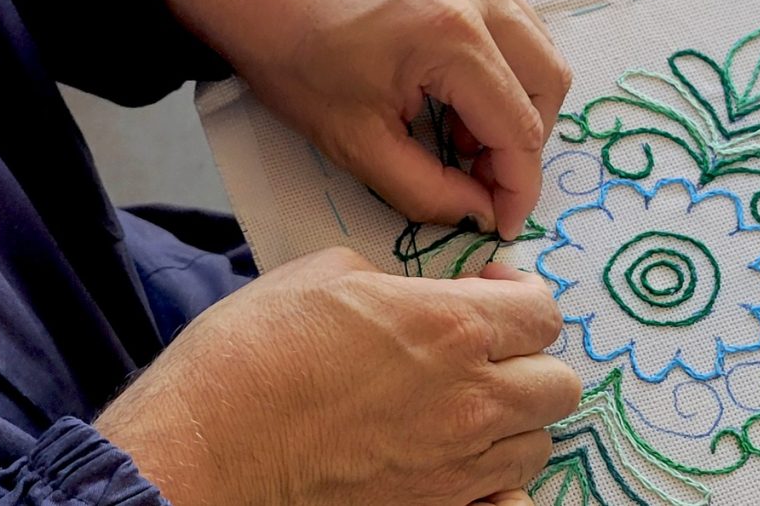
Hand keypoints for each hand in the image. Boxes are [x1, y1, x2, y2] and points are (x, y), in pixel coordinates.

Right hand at [96, 249, 580, 504]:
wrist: (201, 448)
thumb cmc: (250, 354)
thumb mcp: (324, 276)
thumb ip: (397, 284)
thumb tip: (418, 297)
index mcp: (449, 326)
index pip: (542, 311)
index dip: (522, 295)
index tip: (491, 292)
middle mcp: (469, 400)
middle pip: (558, 385)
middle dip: (531, 359)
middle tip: (488, 351)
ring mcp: (455, 467)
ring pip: (537, 444)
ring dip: (516, 421)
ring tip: (470, 407)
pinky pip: (505, 501)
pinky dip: (497, 484)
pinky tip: (461, 464)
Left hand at [164, 0, 571, 239]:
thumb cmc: (289, 56)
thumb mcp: (355, 143)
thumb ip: (428, 191)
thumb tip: (479, 213)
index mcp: (452, 38)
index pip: (520, 128)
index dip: (519, 188)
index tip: (503, 223)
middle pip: (549, 84)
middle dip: (523, 143)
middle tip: (479, 177)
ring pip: (538, 48)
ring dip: (517, 102)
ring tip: (461, 135)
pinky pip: (513, 18)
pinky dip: (501, 64)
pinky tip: (455, 90)